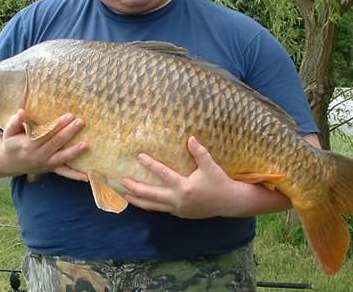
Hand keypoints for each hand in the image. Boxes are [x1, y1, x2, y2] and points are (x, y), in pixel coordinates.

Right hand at [2, 109, 88, 180]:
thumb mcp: (8, 132)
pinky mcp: (50, 169)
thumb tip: (21, 111)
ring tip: (86, 144)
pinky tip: (87, 177)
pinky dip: (75, 175)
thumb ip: (15, 121)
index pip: (46, 133)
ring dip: (74, 151)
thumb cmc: (11, 143)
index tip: (69, 116)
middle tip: (81, 122)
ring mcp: (45, 164)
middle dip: (69, 132)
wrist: (8, 163)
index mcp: (28, 145)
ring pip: (62, 157)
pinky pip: (64, 173)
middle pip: (56, 143)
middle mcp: (38, 156)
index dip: (58, 125)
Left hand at [122, 136, 258, 218]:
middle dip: (135, 187)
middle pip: (151, 194)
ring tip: (125, 195)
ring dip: (138, 200)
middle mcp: (178, 200)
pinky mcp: (180, 213)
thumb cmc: (220, 183)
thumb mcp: (211, 166)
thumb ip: (200, 152)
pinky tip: (142, 203)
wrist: (229, 203)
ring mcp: (178, 209)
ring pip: (153, 206)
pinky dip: (150, 206)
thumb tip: (190, 138)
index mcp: (184, 187)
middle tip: (122, 180)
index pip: (163, 174)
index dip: (150, 164)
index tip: (139, 156)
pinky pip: (161, 210)